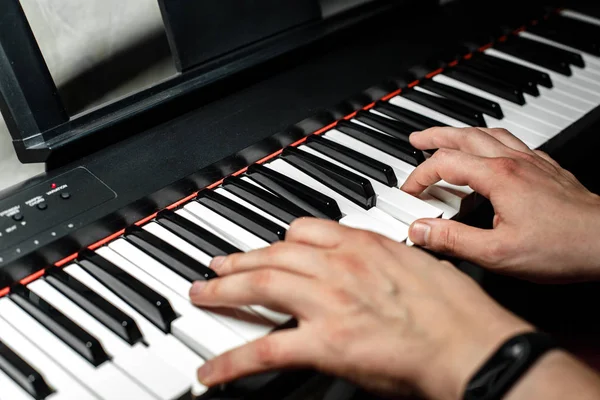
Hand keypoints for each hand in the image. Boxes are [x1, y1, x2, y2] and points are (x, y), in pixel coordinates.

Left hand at [189, 218, 530, 399]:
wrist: (469, 343)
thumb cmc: (454, 309)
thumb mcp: (417, 265)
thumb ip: (382, 261)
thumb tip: (369, 269)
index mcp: (363, 245)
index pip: (305, 229)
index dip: (279, 239)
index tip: (269, 245)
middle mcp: (339, 265)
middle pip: (273, 253)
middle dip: (240, 259)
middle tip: (218, 265)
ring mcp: (327, 301)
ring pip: (261, 284)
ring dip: (225, 290)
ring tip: (205, 294)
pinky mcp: (324, 342)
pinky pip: (265, 349)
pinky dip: (233, 360)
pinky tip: (213, 370)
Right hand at [401, 127, 599, 282]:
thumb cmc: (562, 247)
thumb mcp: (497, 253)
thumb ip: (453, 240)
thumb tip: (420, 231)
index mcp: (497, 177)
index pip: (444, 164)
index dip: (419, 176)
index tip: (409, 191)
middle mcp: (513, 162)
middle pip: (464, 137)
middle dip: (435, 136)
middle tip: (417, 138)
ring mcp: (531, 162)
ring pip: (488, 134)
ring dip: (461, 133)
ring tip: (446, 138)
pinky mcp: (546, 168)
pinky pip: (511, 142)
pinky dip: (490, 140)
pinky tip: (490, 150)